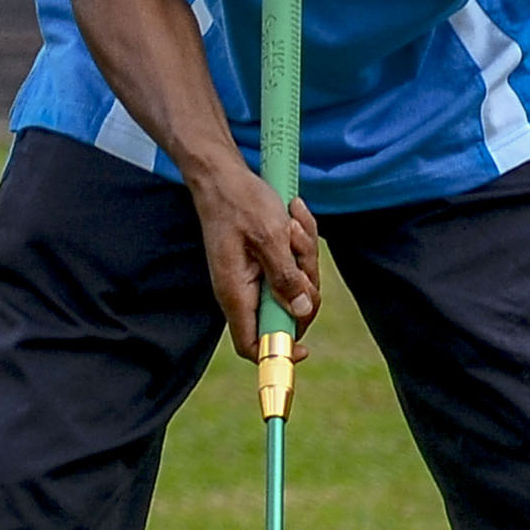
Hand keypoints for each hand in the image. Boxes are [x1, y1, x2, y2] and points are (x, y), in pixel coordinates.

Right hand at [187, 154, 323, 360]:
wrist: (225, 175)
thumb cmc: (239, 202)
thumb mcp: (269, 236)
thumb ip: (285, 276)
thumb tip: (299, 311)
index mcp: (236, 293)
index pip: (253, 346)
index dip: (278, 354)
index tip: (305, 350)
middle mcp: (245, 292)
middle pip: (288, 315)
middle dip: (305, 284)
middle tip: (297, 247)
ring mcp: (257, 278)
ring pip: (297, 287)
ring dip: (304, 255)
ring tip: (291, 224)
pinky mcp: (267, 263)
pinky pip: (296, 265)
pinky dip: (300, 243)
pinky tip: (293, 216)